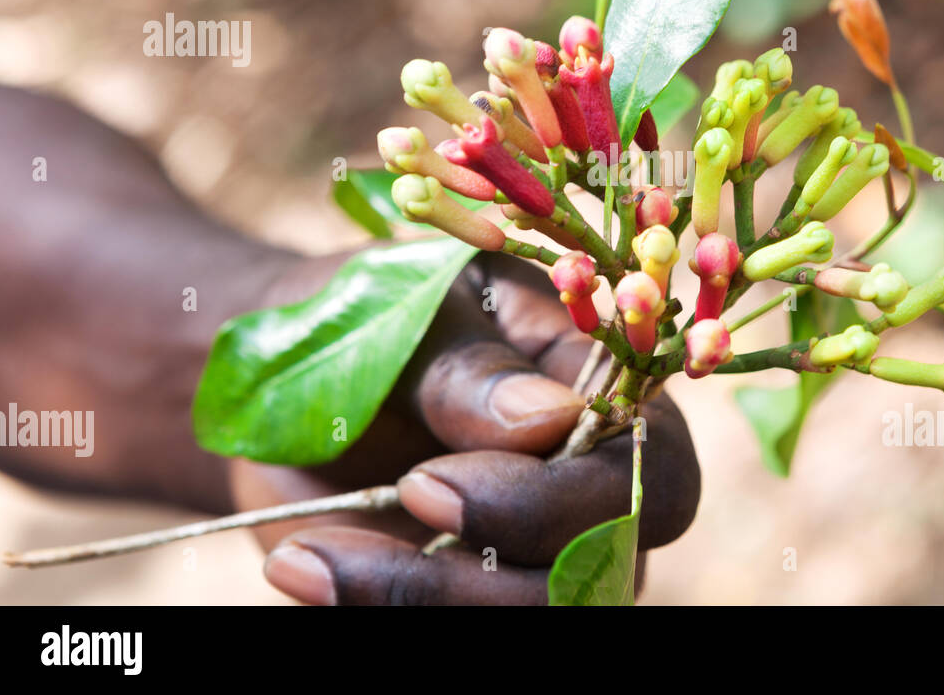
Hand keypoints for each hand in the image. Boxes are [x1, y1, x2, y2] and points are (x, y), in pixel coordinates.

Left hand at [244, 251, 700, 604]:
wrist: (292, 369)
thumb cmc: (377, 314)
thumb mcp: (416, 313)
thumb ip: (474, 366)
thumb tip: (553, 419)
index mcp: (606, 394)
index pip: (651, 473)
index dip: (560, 500)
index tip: (434, 481)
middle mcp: (589, 485)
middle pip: (601, 573)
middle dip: (486, 568)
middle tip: (384, 508)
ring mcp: (534, 551)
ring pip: (529, 617)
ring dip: (420, 600)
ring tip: (307, 556)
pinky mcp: (468, 593)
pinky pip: (451, 631)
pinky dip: (372, 609)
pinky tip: (304, 564)